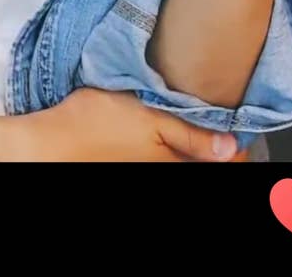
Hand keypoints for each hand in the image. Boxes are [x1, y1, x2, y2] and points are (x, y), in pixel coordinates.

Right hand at [0, 87, 239, 162]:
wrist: (51, 142)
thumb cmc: (98, 124)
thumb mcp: (150, 119)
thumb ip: (192, 135)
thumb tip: (234, 146)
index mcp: (176, 166)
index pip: (224, 161)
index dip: (236, 146)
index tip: (239, 126)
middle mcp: (167, 172)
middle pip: (206, 163)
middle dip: (220, 148)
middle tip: (226, 124)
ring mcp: (151, 169)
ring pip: (188, 159)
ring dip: (200, 148)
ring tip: (204, 124)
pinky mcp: (138, 164)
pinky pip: (171, 158)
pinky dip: (181, 148)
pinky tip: (176, 131)